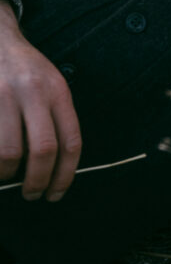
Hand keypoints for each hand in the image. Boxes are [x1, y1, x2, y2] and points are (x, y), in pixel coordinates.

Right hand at [0, 0, 80, 201]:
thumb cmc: (25, 69)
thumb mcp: (50, 84)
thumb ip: (55, 118)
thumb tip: (56, 168)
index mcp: (57, 90)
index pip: (70, 141)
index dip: (65, 175)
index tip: (56, 193)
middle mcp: (33, 92)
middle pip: (43, 151)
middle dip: (37, 181)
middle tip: (32, 194)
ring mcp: (4, 96)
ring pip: (8, 154)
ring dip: (7, 175)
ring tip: (6, 176)